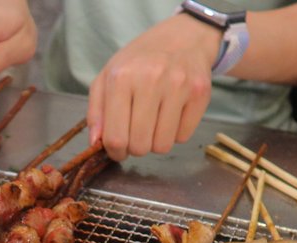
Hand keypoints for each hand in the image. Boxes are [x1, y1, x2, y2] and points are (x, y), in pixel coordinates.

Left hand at [88, 14, 222, 159]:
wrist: (182, 37)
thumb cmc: (140, 61)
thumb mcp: (108, 76)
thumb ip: (96, 111)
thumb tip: (96, 143)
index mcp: (121, 77)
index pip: (115, 137)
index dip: (115, 152)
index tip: (117, 149)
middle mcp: (151, 80)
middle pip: (140, 146)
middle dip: (135, 147)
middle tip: (137, 133)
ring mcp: (179, 86)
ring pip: (163, 146)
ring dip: (156, 142)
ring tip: (154, 123)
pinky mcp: (200, 93)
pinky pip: (183, 137)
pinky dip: (176, 133)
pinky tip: (172, 114)